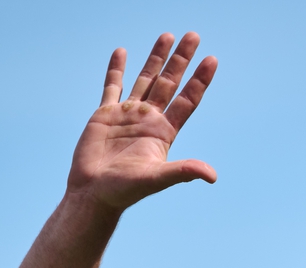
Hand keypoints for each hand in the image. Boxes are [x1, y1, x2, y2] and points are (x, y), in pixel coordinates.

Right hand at [66, 32, 217, 211]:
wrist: (93, 193)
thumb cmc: (125, 190)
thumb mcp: (156, 179)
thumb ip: (182, 172)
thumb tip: (212, 176)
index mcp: (163, 132)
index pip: (187, 100)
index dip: (199, 80)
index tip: (212, 59)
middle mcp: (149, 120)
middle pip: (169, 83)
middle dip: (181, 60)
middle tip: (193, 36)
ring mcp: (128, 114)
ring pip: (145, 79)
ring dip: (156, 58)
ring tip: (167, 36)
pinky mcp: (105, 114)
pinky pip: (112, 86)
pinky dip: (116, 69)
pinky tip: (122, 52)